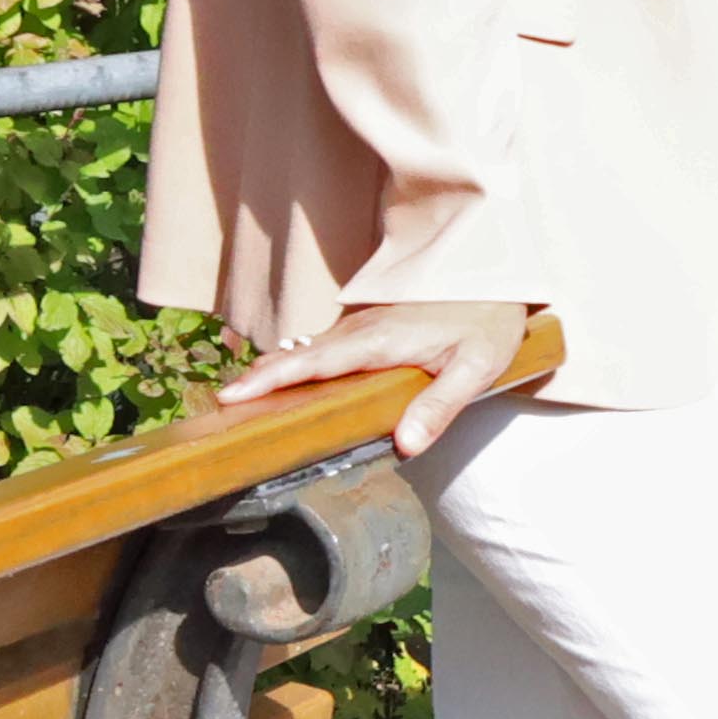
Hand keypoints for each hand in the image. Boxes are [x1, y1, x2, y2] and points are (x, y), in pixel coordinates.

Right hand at [220, 296, 533, 459]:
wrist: (496, 274)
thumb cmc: (488, 320)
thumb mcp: (477, 367)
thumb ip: (440, 405)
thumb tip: (405, 444)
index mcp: (378, 341)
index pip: (313, 363)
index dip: (271, 379)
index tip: (233, 394)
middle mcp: (359, 330)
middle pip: (297, 357)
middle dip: (258, 379)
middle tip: (221, 406)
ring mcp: (359, 325)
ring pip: (307, 352)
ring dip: (274, 373)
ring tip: (240, 402)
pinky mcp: (366, 326)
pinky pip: (322, 349)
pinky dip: (297, 365)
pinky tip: (286, 386)